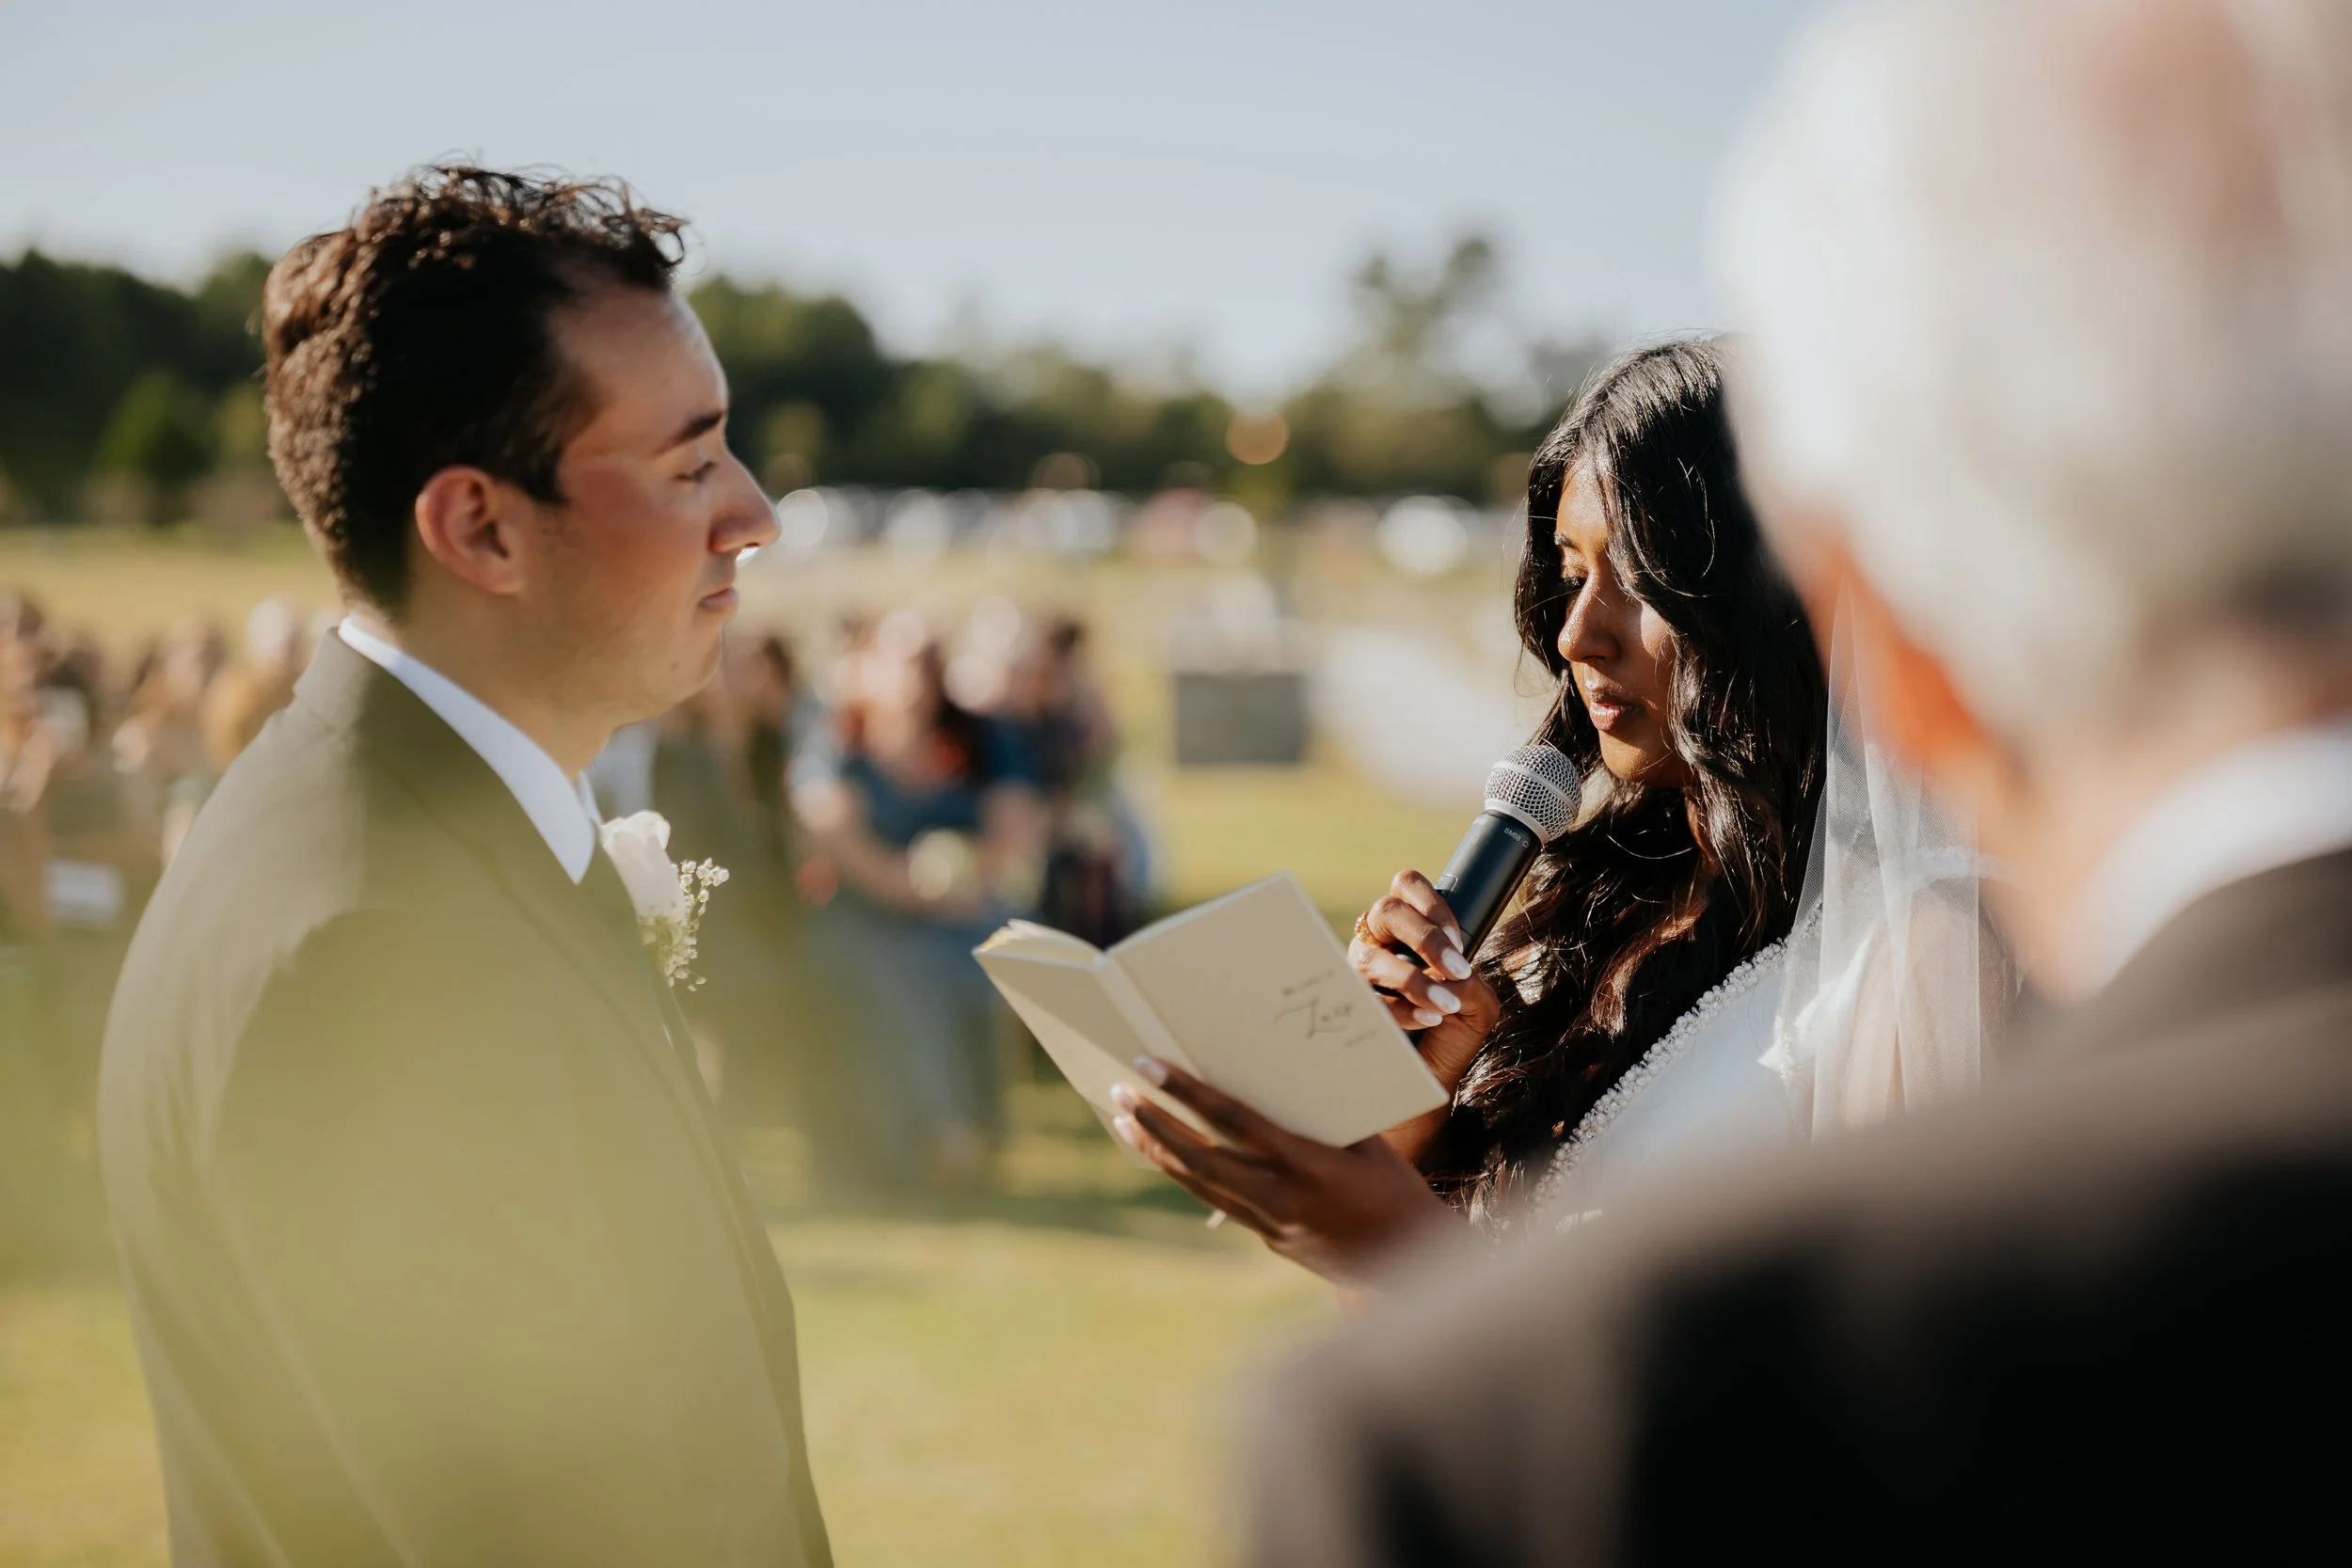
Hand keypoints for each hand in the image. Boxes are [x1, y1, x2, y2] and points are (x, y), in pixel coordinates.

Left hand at [1110, 1057, 1451, 1286]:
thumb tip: (1279, 1076)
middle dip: (1155, 1124)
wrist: (1416, 1263)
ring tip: (1125, 1120)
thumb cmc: (1398, 1190)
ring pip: (1199, 1184)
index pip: (1233, 1123)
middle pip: (1199, 1159)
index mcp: (1308, 1165)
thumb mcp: (1368, 1143)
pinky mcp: (1270, 1239)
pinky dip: (1188, 1174)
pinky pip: (1218, 1200)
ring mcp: (1271, 1224)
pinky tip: (1167, 1154)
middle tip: (1120, 1091)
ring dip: (1159, 1151)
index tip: (1151, 1066)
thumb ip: (1321, 1117)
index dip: (1188, 1094)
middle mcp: (1281, 1198)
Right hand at [1349, 870, 1502, 1103]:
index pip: (1408, 886)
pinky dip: (1400, 1008)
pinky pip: (1365, 997)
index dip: (1433, 904)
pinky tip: (1426, 1019)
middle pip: (1387, 910)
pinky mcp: (1348, 1003)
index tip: (1458, 941)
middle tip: (1458, 969)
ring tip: (1444, 1005)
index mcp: (1408, 929)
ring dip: (1413, 978)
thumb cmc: (1450, 1035)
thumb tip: (1450, 977)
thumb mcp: (1476, 1003)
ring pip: (1372, 956)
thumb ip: (1470, 982)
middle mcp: (1377, 941)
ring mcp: (1357, 971)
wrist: (1427, 1080)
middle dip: (1426, 938)